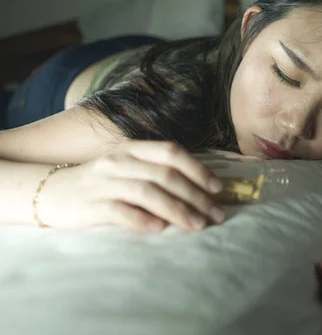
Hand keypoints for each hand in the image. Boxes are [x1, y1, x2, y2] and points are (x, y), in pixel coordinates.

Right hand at [38, 140, 224, 231]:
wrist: (47, 192)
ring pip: (148, 193)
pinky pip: (120, 212)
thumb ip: (156, 172)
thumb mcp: (126, 168)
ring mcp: (104, 182)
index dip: (198, 169)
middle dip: (196, 196)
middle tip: (216, 214)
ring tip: (198, 225)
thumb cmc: (98, 184)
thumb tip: (199, 191)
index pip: (171, 152)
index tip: (218, 188)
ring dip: (178, 210)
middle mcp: (119, 161)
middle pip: (166, 175)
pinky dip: (142, 220)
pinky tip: (160, 230)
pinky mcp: (90, 205)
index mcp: (132, 149)